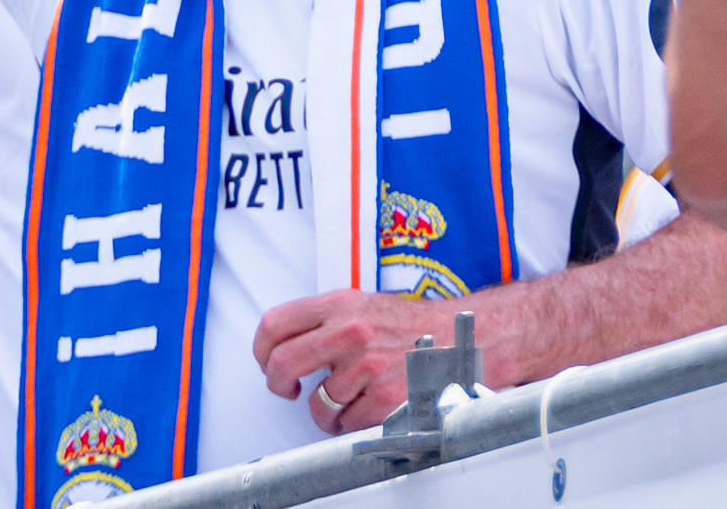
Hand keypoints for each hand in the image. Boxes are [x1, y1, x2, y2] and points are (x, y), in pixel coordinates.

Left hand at [253, 290, 450, 435]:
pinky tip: (366, 409)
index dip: (261, 350)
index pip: (274, 324)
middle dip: (278, 385)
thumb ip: (324, 319)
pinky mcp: (384, 397)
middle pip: (281, 364)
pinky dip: (351, 423)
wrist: (465, 336)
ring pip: (317, 403)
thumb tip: (285, 343)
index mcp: (339, 304)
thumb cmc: (413, 324)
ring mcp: (366, 366)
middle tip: (289, 389)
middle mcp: (349, 332)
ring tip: (343, 402)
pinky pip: (346, 423)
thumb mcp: (362, 304)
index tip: (267, 362)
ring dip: (325, 411)